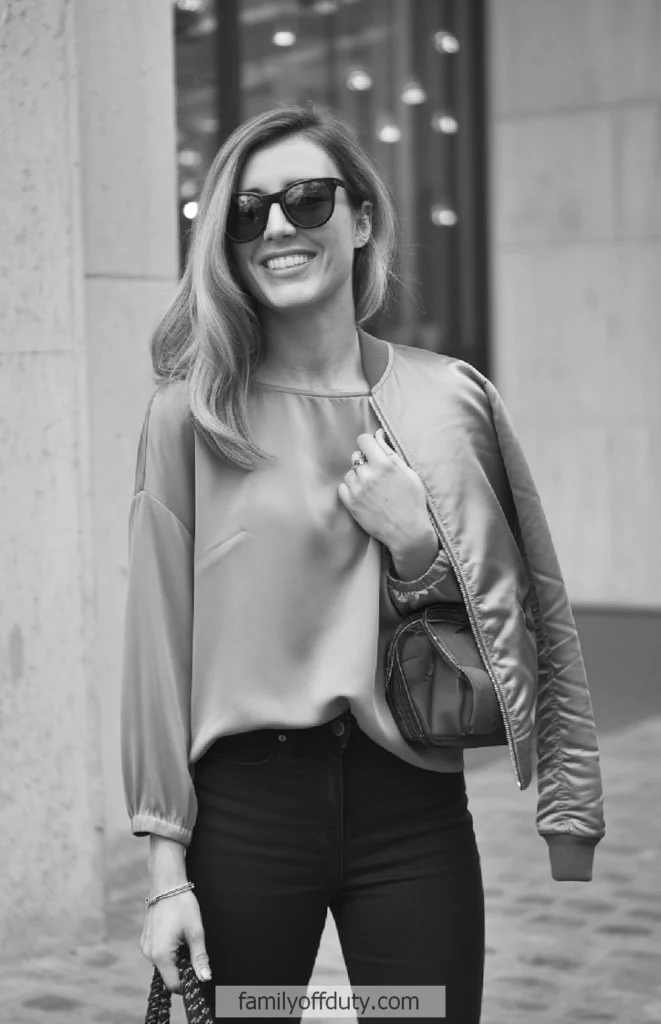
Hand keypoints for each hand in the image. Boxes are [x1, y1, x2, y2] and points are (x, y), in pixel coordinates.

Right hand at [141, 889, 210, 992]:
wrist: (167, 884)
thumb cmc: (182, 905)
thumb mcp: (195, 932)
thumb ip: (199, 958)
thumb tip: (205, 978)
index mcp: (161, 955)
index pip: (174, 984)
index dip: (187, 982)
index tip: (197, 971)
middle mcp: (149, 955)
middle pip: (168, 974)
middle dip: (182, 967)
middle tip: (191, 948)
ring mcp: (145, 947)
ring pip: (163, 964)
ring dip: (175, 958)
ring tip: (183, 938)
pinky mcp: (145, 940)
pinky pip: (158, 953)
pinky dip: (168, 950)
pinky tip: (175, 934)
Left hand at [338, 429, 430, 553]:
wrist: (407, 532)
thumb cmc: (413, 502)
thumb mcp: (409, 473)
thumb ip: (391, 452)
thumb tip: (378, 434)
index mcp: (384, 464)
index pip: (363, 440)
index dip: (368, 444)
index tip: (372, 451)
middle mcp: (368, 474)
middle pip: (356, 456)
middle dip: (364, 462)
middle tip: (377, 475)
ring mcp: (357, 489)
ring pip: (350, 472)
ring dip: (358, 477)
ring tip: (372, 489)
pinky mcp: (351, 503)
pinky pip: (343, 487)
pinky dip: (351, 489)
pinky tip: (364, 496)